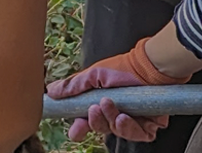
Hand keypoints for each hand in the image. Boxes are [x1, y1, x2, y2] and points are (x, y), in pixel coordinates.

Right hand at [46, 37, 190, 142]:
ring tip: (110, 106)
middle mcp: (117, 113)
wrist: (150, 65)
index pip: (88, 122)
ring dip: (110, 121)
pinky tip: (124, 117)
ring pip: (118, 133)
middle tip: (93, 109)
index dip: (80, 128)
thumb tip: (51, 91)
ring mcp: (134, 120)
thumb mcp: (94, 75)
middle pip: (101, 128)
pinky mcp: (150, 125)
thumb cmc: (125, 67)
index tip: (75, 130)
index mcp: (102, 103)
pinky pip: (138, 136)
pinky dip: (129, 128)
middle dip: (95, 122)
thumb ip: (73, 85)